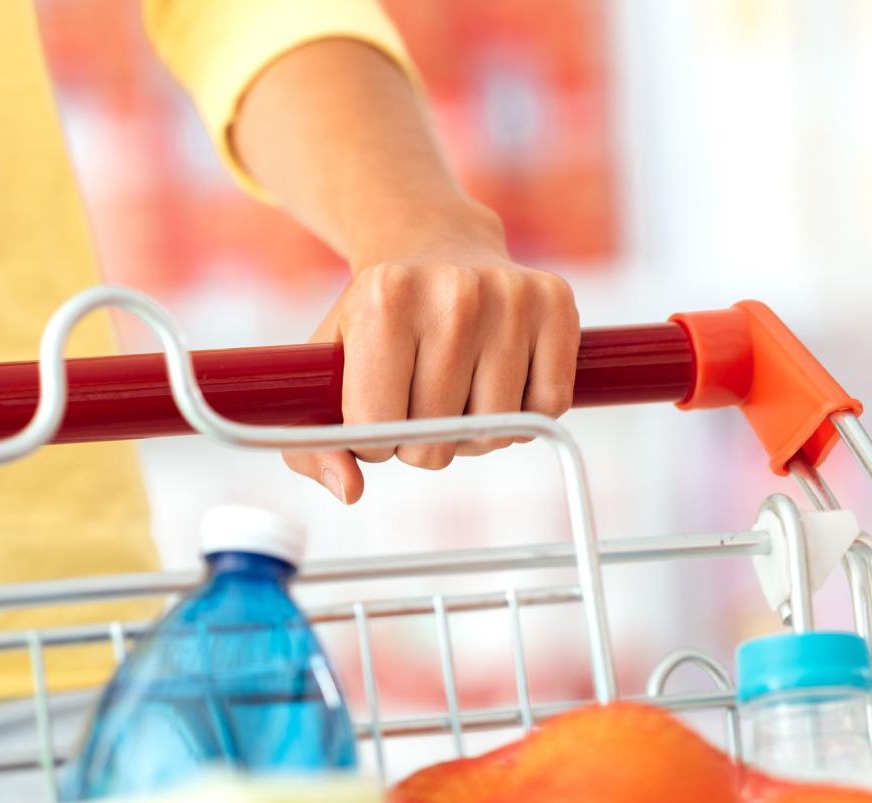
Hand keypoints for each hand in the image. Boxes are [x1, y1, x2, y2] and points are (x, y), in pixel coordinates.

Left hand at [282, 204, 579, 503]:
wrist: (434, 243)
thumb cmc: (377, 321)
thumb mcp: (327, 369)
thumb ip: (314, 444)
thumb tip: (350, 490)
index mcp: (384, 300)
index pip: (379, 428)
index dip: (374, 441)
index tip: (377, 413)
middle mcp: (453, 291)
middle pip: (438, 439)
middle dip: (424, 441)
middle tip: (419, 401)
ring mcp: (512, 294)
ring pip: (498, 430)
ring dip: (475, 433)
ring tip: (459, 393)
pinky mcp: (557, 302)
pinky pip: (549, 407)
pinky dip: (525, 415)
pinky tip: (501, 383)